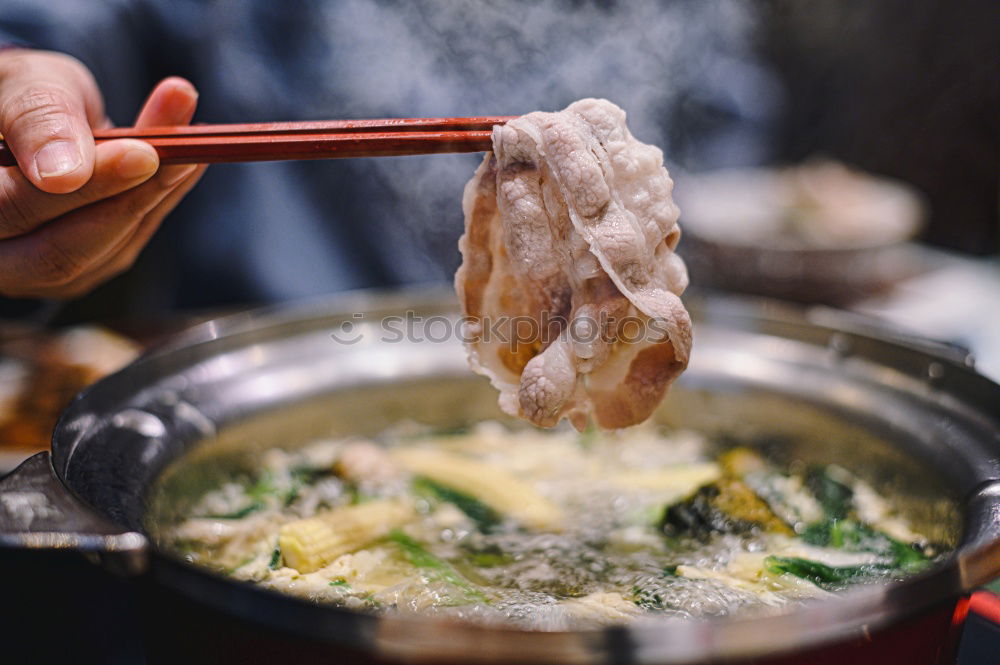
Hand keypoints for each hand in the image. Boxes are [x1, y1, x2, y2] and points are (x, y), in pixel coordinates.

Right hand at [0, 49, 205, 298]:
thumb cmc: (19, 99)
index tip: (144, 151)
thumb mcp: (26, 86)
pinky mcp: (78, 272)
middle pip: (60, 251)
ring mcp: (31, 273)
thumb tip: (66, 173)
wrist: (31, 120)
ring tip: (193, 143)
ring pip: (103, 252)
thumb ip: (41, 120)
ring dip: (157, 195)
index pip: (12, 210)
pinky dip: (161, 199)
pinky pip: (126, 243)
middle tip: (181, 150)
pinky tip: (187, 162)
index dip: (85, 186)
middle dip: (129, 196)